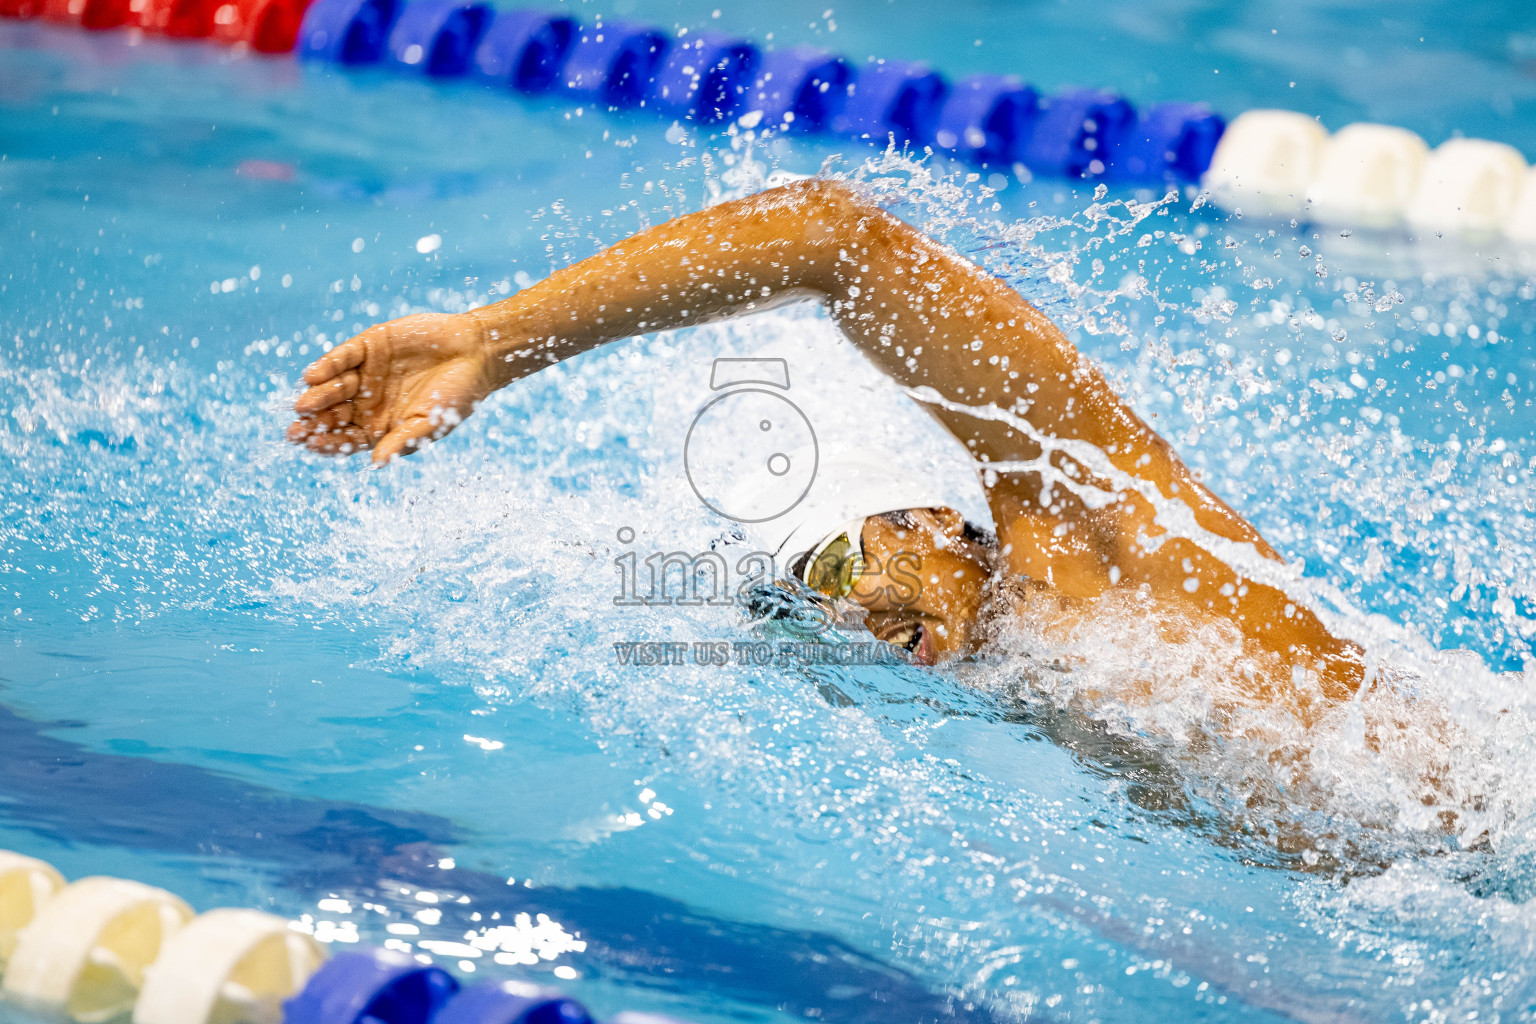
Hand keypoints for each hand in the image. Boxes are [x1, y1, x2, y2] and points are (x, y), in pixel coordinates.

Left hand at [287, 312, 495, 464]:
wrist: (476, 353)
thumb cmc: (458, 395)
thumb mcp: (431, 423)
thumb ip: (403, 440)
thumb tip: (375, 463)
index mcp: (380, 426)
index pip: (346, 439)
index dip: (327, 444)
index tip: (311, 446)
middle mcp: (368, 401)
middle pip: (333, 414)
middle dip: (314, 422)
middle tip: (296, 430)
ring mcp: (367, 373)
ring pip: (333, 386)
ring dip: (317, 396)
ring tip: (303, 405)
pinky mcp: (369, 346)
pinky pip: (342, 357)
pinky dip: (327, 365)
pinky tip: (313, 376)